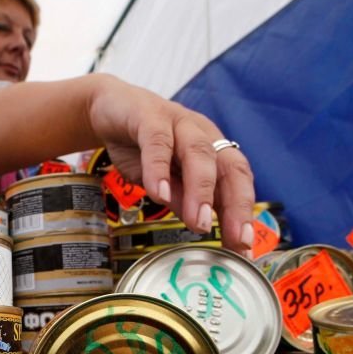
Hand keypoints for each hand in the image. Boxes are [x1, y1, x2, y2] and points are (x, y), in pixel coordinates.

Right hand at [87, 74, 254, 254]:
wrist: (109, 106)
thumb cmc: (140, 145)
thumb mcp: (163, 179)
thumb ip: (181, 198)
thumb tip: (199, 225)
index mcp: (213, 150)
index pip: (237, 182)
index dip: (243, 213)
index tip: (243, 247)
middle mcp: (202, 135)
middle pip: (229, 167)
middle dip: (235, 206)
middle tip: (233, 239)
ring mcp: (178, 123)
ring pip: (198, 154)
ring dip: (201, 191)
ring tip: (198, 222)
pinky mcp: (148, 116)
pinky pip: (157, 143)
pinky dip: (159, 170)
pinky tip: (157, 194)